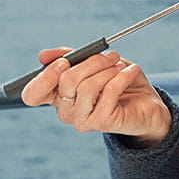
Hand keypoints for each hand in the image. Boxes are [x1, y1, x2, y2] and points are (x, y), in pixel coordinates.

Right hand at [18, 48, 171, 143]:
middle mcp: (66, 111)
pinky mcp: (102, 123)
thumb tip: (43, 56)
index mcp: (58, 96)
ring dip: (107, 69)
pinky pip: (108, 92)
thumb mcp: (94, 63)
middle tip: (110, 55)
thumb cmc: (118, 82)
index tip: (63, 62)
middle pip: (65, 81)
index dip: (44, 78)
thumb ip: (70, 57)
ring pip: (87, 87)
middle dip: (90, 61)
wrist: (147, 104)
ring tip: (120, 65)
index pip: (32, 94)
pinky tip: (130, 71)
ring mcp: (82, 120)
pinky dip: (121, 76)